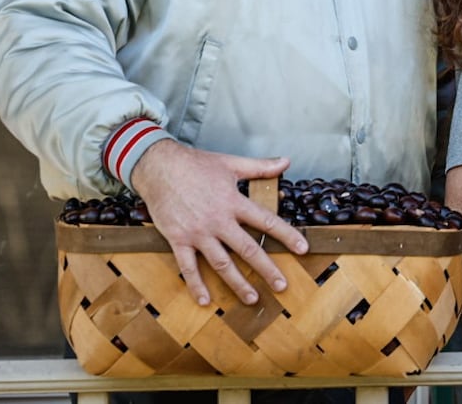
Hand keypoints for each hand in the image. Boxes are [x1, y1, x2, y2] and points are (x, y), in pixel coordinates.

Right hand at [128, 140, 306, 305]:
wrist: (159, 167)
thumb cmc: (196, 164)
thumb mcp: (231, 162)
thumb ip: (260, 167)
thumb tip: (286, 161)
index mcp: (233, 202)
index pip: (266, 221)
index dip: (287, 235)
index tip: (303, 249)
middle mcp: (218, 220)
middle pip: (247, 249)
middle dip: (267, 269)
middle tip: (282, 286)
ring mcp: (198, 233)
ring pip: (221, 263)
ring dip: (238, 283)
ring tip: (252, 298)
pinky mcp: (178, 239)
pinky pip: (188, 267)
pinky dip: (196, 284)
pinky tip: (205, 300)